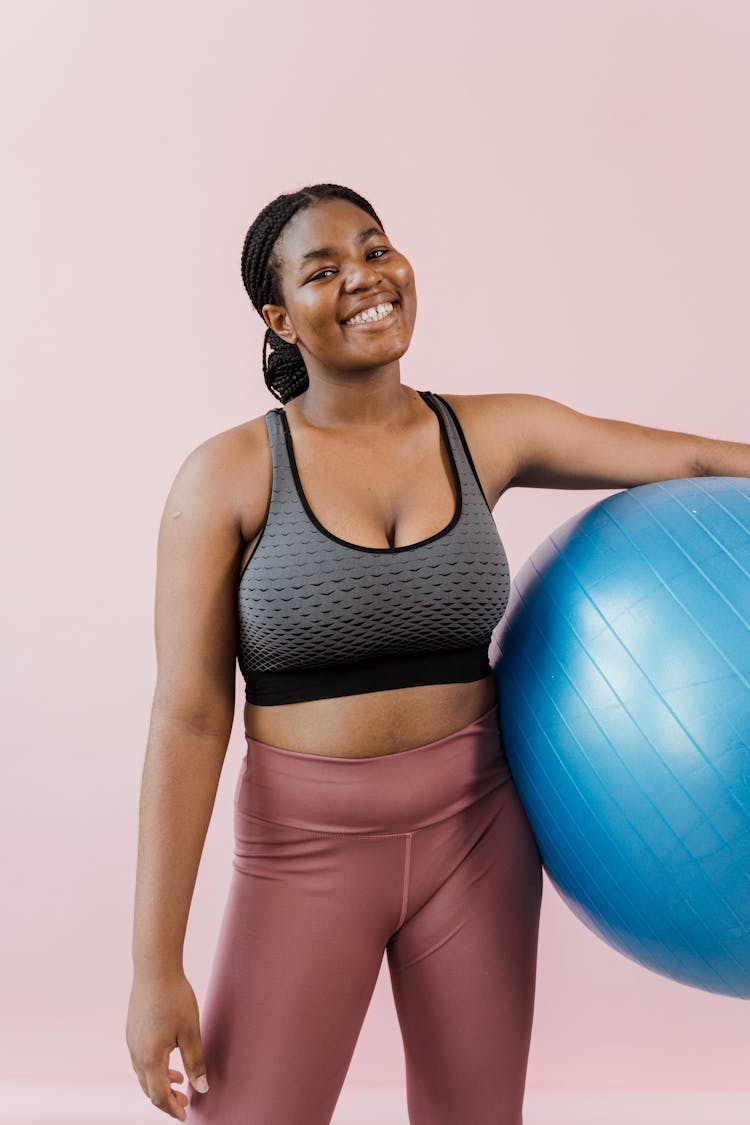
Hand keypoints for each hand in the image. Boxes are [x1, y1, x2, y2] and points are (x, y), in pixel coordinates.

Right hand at [126, 969, 208, 1120]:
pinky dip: (154, 1068)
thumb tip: (202, 1088)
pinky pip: (140, 1059)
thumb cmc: (175, 998)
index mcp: (151, 1058)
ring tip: (180, 1079)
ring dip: (160, 1082)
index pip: (160, 1096)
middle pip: (149, 1089)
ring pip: (143, 1075)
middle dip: (166, 1099)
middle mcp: (136, 1053)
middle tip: (185, 1101)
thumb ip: (195, 1062)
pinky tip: (168, 1056)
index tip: (185, 1115)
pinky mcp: (132, 1031)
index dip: (172, 1108)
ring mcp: (131, 1042)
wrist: (154, 969)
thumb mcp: (191, 1031)